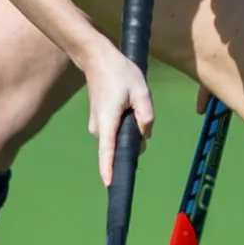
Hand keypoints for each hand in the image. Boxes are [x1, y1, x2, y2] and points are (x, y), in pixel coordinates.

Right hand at [82, 38, 154, 186]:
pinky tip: (128, 106)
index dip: (109, 170)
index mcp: (108, 122)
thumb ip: (147, 116)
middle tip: (140, 111)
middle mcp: (98, 129)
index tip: (110, 185)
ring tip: (132, 103)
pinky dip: (125, 126)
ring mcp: (96, 127)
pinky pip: (116, 133)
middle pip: (121, 147)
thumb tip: (145, 134)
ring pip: (120, 139)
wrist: (98, 58)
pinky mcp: (99, 123)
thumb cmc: (120, 73)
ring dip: (131, 129)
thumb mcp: (141, 91)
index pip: (107, 152)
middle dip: (135, 140)